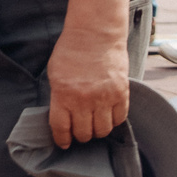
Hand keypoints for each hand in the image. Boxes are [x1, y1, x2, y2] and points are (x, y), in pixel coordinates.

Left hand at [46, 27, 130, 147]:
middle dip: (80, 136)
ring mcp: (105, 98)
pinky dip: (113, 121)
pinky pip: (119, 119)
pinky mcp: (121, 94)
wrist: (95, 33)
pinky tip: (107, 114)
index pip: (61, 128)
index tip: (64, 143)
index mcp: (63, 94)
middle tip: (80, 131)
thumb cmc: (72, 51)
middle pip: (84, 134)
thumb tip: (62, 119)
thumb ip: (58, 97)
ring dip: (97, 131)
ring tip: (94, 124)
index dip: (62, 140)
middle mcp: (84, 100)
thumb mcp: (55, 74)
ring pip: (103, 130)